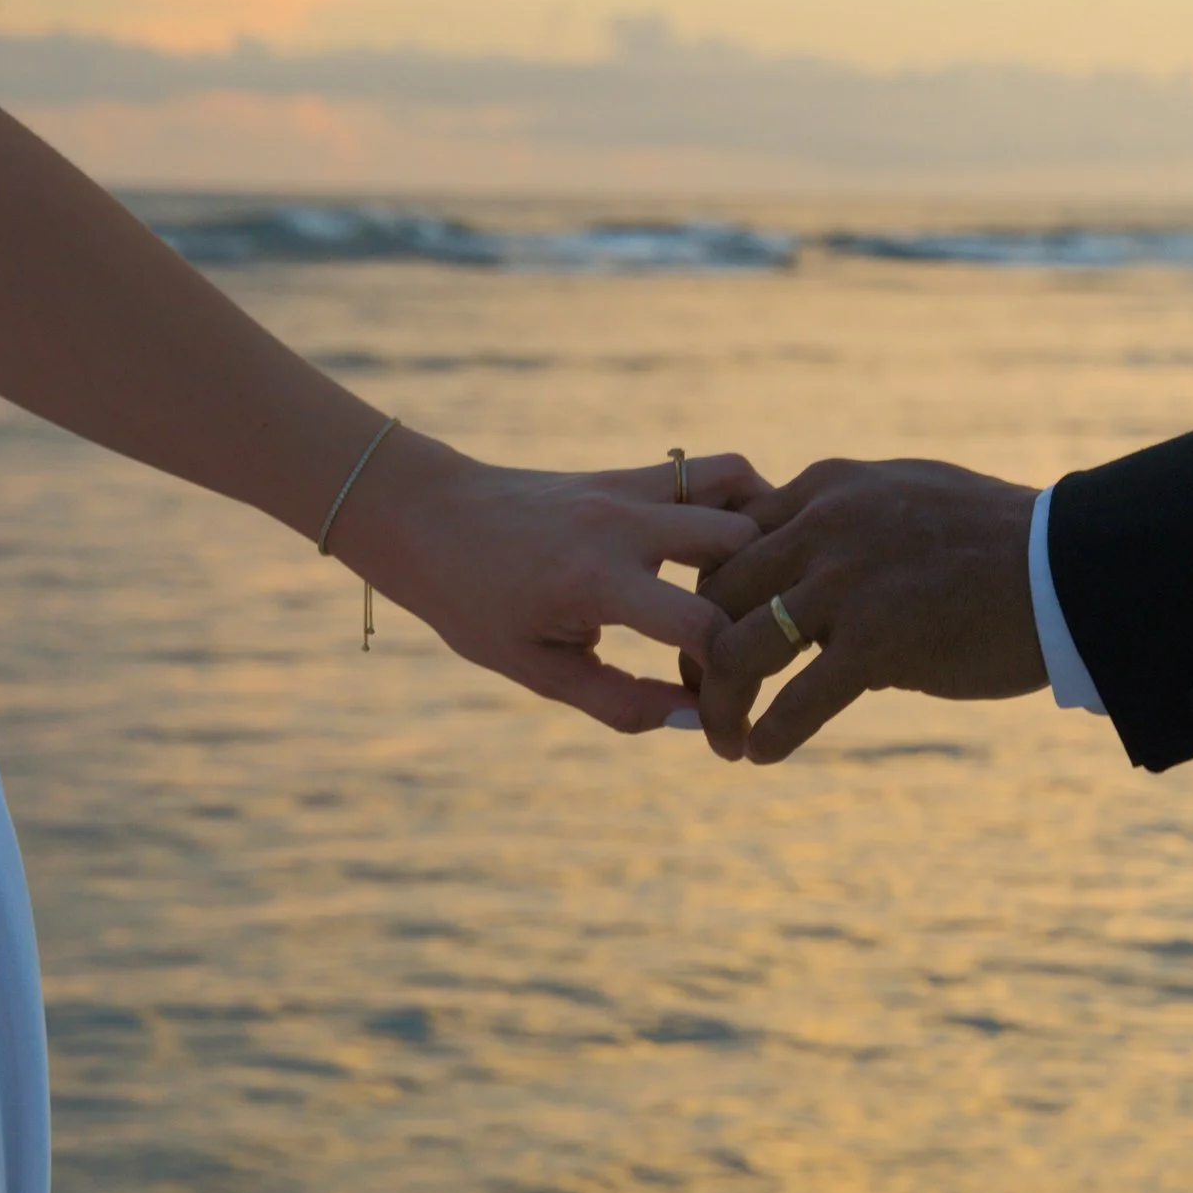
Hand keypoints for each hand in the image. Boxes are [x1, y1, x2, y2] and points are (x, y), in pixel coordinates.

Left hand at [347, 431, 770, 731]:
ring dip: (765, 540)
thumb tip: (695, 722)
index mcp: (594, 580)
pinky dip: (744, 501)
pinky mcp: (632, 473)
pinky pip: (713, 470)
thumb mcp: (537, 670)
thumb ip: (620, 702)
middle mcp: (623, 524)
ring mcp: (631, 487)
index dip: (730, 680)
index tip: (726, 714)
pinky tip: (736, 549)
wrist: (427, 517)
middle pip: (743, 547)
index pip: (702, 624)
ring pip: (743, 488)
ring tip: (755, 592)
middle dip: (760, 605)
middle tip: (747, 647)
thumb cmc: (472, 603)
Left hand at [695, 458, 1047, 761]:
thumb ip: (843, 519)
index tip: (704, 635)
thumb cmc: (996, 541)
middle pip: (717, 594)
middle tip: (700, 695)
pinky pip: (798, 700)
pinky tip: (764, 753)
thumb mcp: (905, 495)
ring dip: (719, 703)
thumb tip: (802, 560)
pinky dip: (771, 734)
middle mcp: (824, 527)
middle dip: (695, 651)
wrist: (1069, 567)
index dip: (705, 595)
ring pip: (739, 649)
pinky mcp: (879, 643)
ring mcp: (848, 584)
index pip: (729, 539)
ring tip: (724, 738)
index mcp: (827, 488)